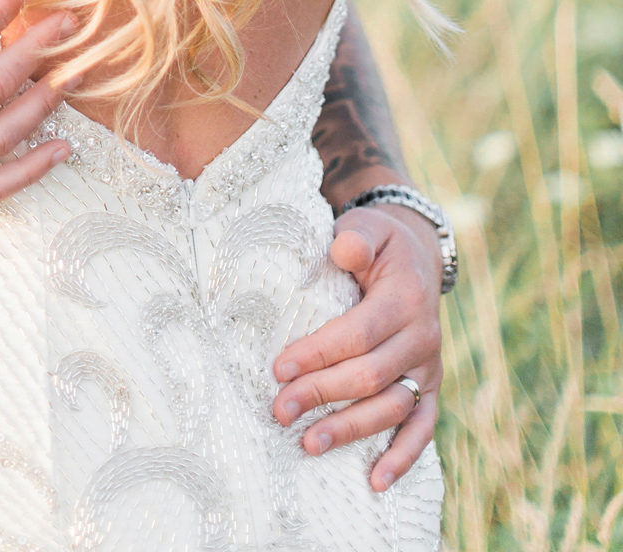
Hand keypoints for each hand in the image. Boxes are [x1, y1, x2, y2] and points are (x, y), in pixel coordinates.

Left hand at [271, 204, 442, 491]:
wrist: (419, 257)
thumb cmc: (381, 243)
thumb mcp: (369, 227)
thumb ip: (355, 238)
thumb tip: (342, 250)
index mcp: (405, 298)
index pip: (358, 334)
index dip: (319, 353)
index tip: (279, 368)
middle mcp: (422, 337)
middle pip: (369, 375)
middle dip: (322, 395)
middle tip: (280, 410)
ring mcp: (429, 369)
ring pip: (391, 408)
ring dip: (351, 430)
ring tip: (309, 445)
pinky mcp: (430, 389)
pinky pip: (421, 429)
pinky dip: (403, 458)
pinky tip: (375, 482)